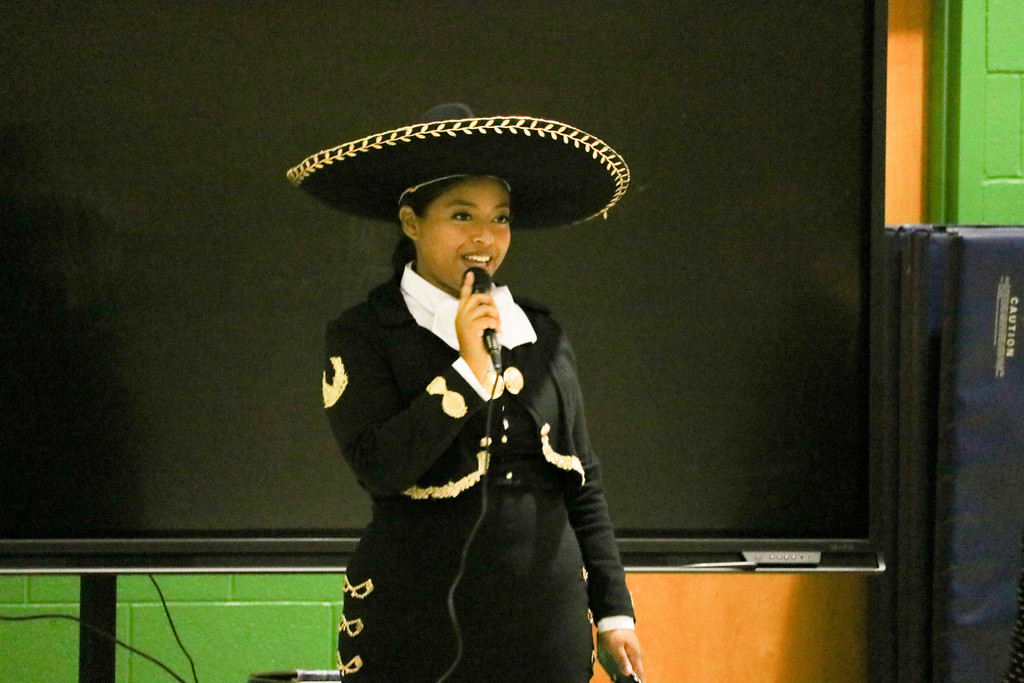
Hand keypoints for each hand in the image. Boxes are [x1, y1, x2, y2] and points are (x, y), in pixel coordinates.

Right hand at [455, 270, 500, 384]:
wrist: (472, 362)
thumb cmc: (477, 346)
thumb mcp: (476, 328)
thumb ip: (479, 317)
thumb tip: (490, 307)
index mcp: (461, 315)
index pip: (463, 296)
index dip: (467, 284)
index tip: (470, 274)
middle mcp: (460, 317)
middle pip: (476, 298)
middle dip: (489, 301)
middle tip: (495, 312)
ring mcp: (464, 323)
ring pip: (483, 308)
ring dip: (495, 315)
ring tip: (497, 325)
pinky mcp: (471, 329)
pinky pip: (487, 319)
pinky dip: (495, 324)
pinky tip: (496, 331)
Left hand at [597, 629, 644, 681]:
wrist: (613, 617)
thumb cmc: (614, 632)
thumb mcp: (616, 647)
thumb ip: (622, 660)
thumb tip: (629, 673)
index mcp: (635, 655)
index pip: (640, 673)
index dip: (640, 681)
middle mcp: (636, 654)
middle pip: (636, 671)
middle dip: (631, 678)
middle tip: (621, 681)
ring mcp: (633, 650)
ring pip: (631, 665)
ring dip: (626, 671)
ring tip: (618, 678)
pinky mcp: (628, 648)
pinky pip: (627, 660)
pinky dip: (624, 665)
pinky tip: (617, 668)